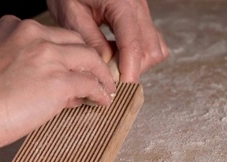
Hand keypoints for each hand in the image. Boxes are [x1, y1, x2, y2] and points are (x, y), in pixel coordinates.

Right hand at [0, 15, 115, 148]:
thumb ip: (24, 68)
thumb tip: (54, 86)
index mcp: (13, 27)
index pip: (50, 36)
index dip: (63, 53)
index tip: (68, 67)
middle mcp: (34, 35)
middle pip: (74, 40)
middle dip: (86, 58)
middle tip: (95, 73)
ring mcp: (49, 56)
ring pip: (89, 58)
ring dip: (101, 74)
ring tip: (106, 87)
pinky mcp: (60, 80)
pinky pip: (90, 83)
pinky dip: (100, 92)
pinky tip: (103, 100)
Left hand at [47, 0, 168, 81]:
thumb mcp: (71, 12)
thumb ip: (90, 40)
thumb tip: (105, 65)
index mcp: (122, 4)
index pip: (133, 45)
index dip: (129, 70)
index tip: (121, 88)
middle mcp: (138, 6)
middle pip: (150, 49)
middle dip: (133, 68)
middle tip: (110, 76)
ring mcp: (142, 9)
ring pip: (155, 47)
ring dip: (138, 62)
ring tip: (113, 63)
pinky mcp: (140, 14)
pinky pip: (151, 40)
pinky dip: (139, 53)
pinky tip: (118, 53)